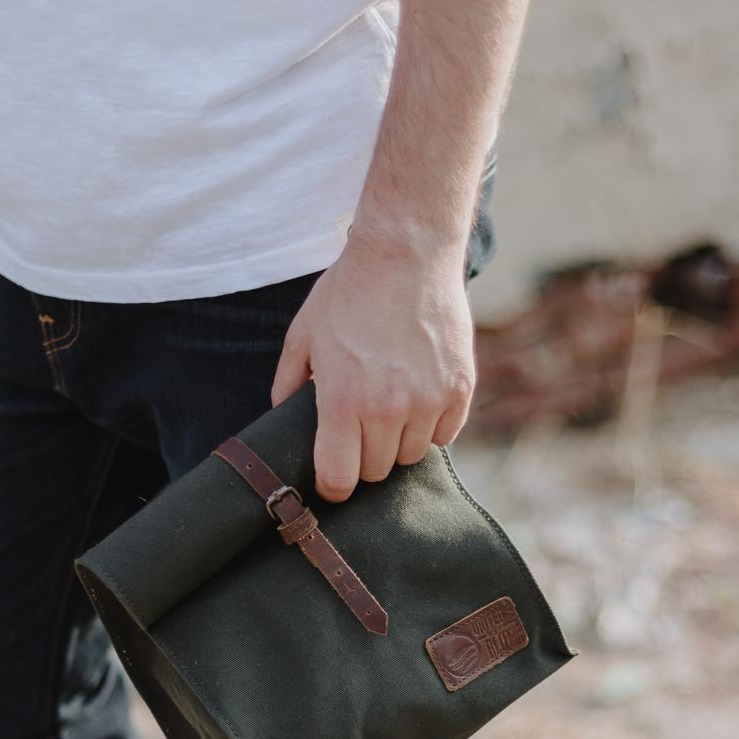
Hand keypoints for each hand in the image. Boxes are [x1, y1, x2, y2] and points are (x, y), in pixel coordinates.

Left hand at [271, 229, 475, 500]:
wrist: (406, 252)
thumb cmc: (349, 292)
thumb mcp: (303, 334)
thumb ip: (288, 383)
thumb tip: (280, 418)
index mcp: (341, 400)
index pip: (339, 480)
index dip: (333, 486)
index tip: (333, 476)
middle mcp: (386, 408)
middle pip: (376, 472)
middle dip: (364, 456)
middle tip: (360, 427)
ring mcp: (427, 400)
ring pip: (410, 456)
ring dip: (398, 440)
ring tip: (390, 405)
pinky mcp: (459, 389)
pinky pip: (443, 436)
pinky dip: (431, 425)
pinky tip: (418, 396)